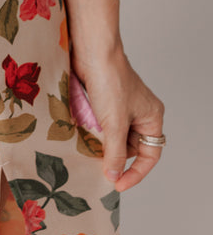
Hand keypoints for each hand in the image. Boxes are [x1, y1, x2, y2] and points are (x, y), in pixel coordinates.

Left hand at [72, 46, 164, 191]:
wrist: (91, 51)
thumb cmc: (109, 80)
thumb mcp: (114, 123)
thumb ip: (114, 153)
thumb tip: (113, 176)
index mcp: (151, 117)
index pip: (149, 155)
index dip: (135, 172)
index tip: (117, 184)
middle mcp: (139, 112)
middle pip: (129, 147)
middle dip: (114, 157)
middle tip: (99, 169)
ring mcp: (120, 106)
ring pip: (113, 137)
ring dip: (101, 145)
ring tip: (89, 152)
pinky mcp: (103, 100)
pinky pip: (101, 125)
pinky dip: (93, 133)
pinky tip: (82, 138)